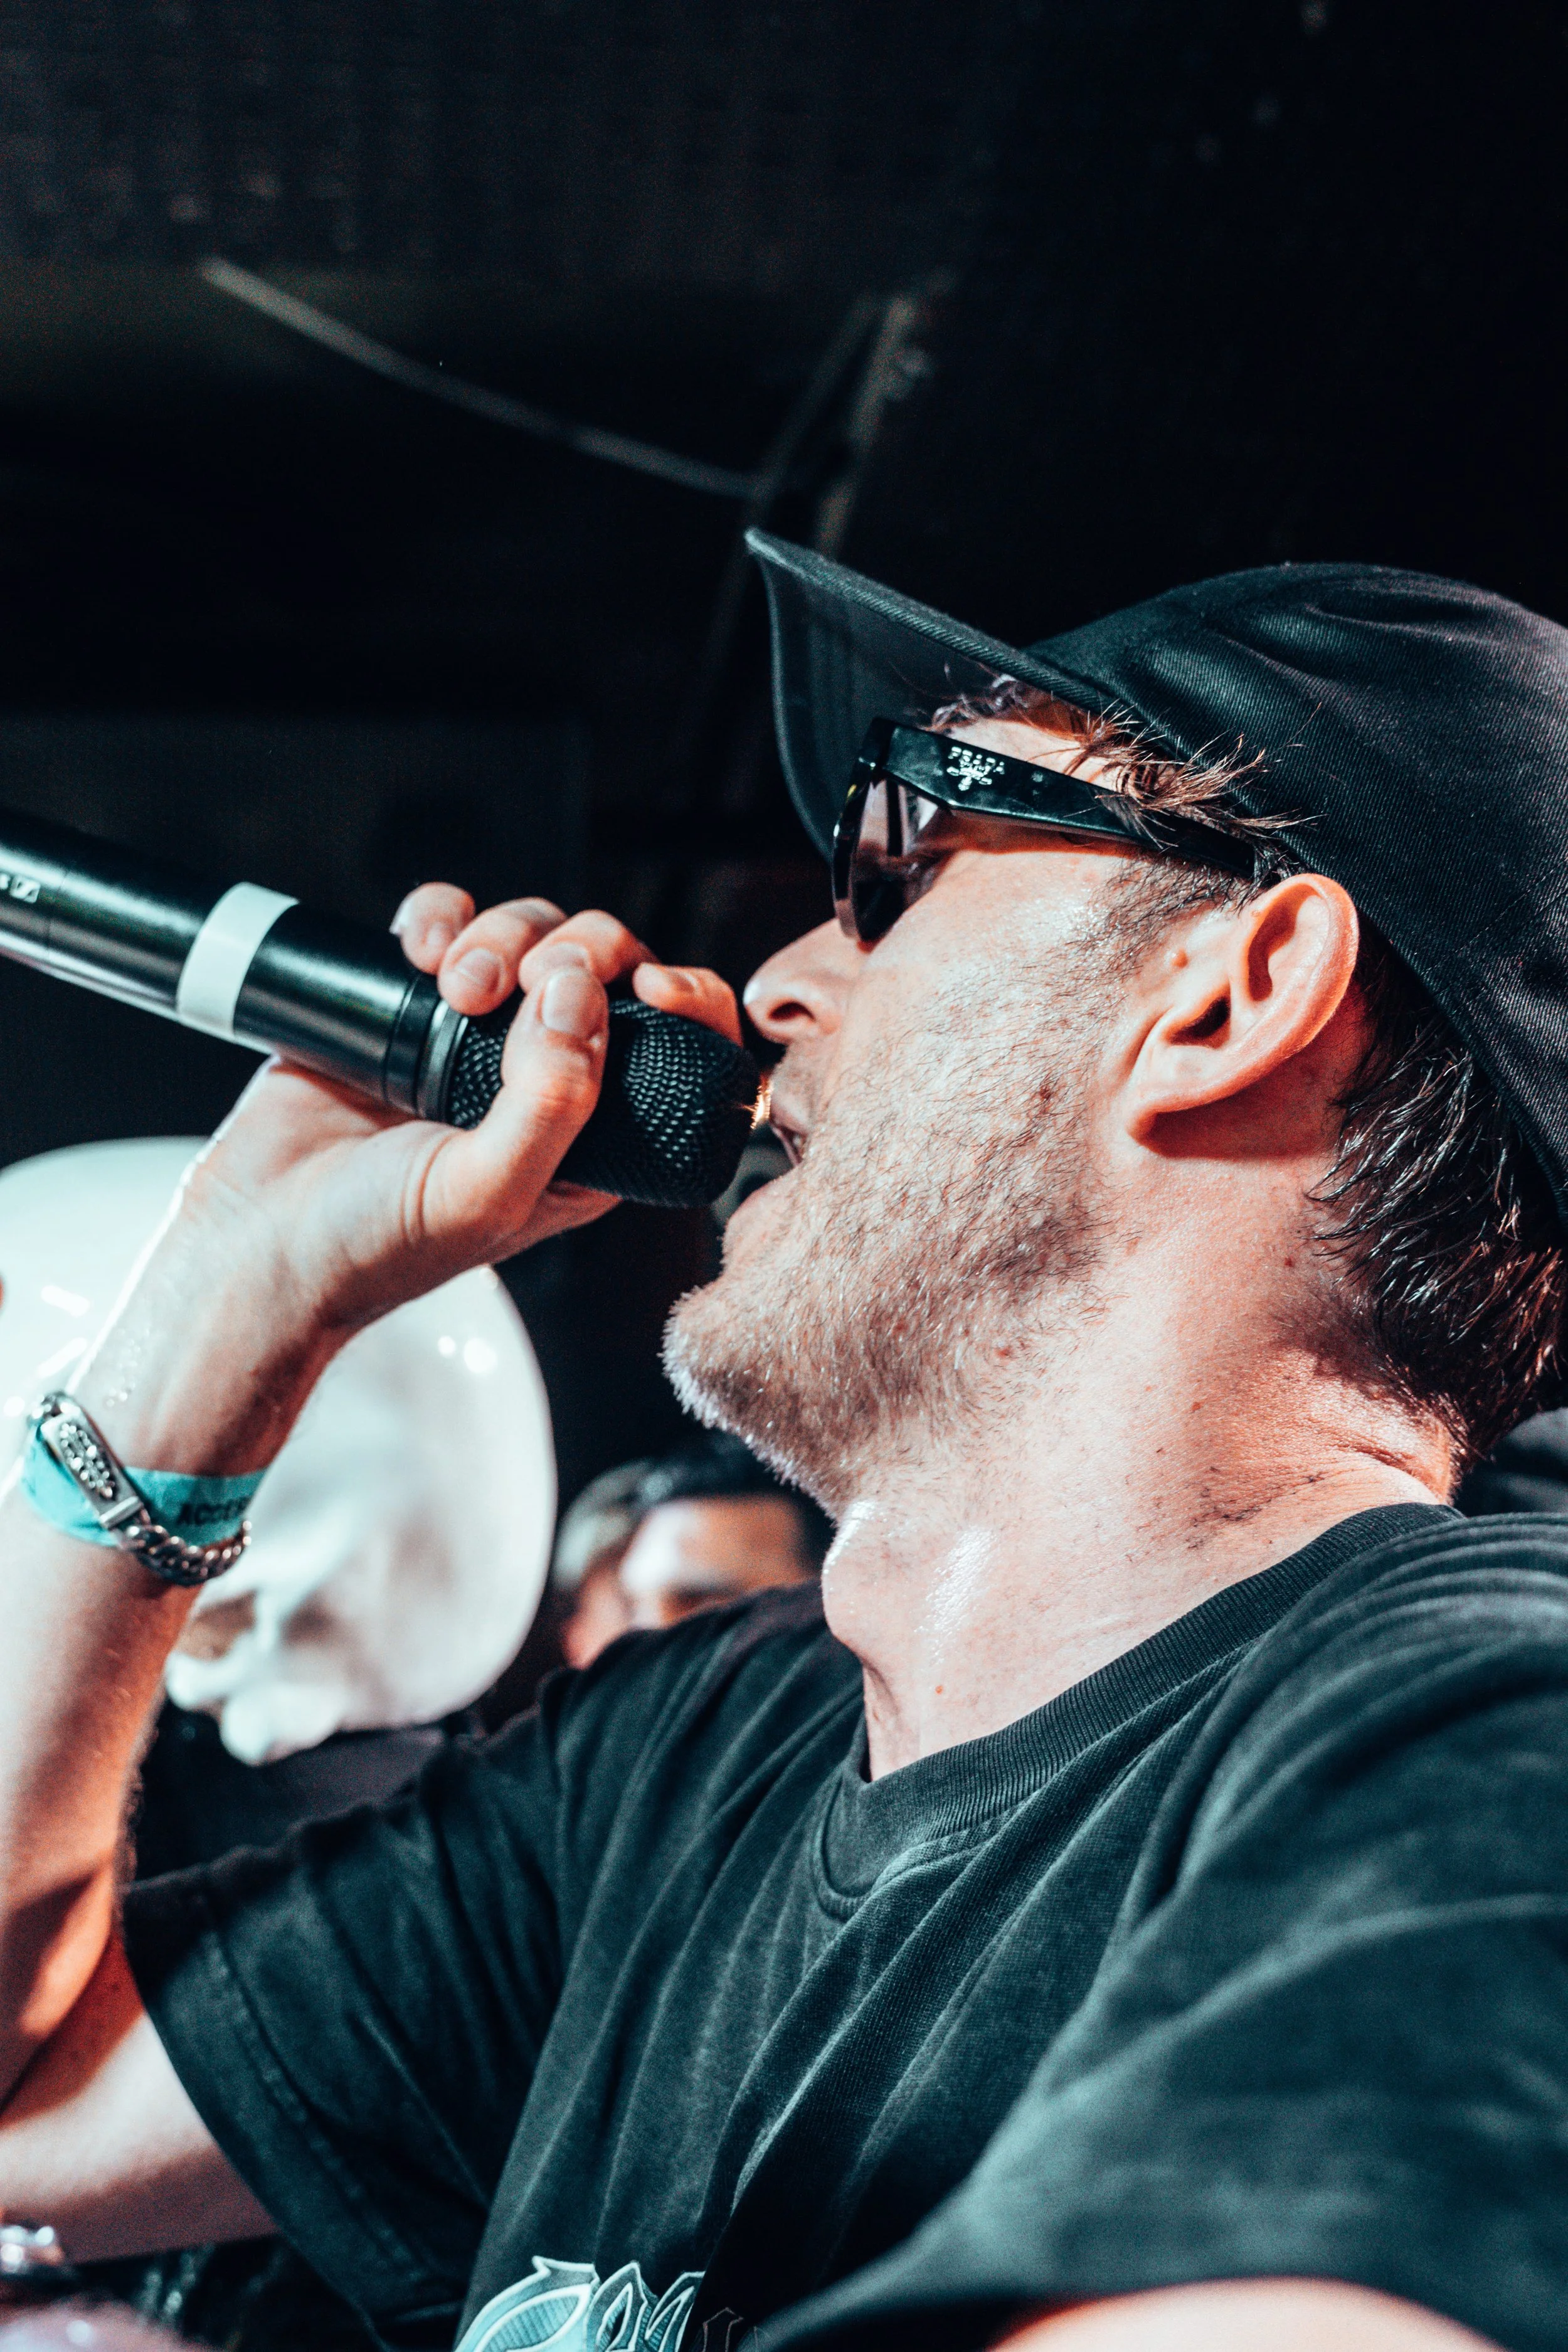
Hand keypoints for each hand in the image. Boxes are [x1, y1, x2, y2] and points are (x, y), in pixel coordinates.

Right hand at [76, 889, 739, 1470]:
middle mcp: (542, 1081)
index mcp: (591, 1138)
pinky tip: (415, 951)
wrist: (254, 1243)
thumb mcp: (487, 1192)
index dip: (684, 998)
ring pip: (530, 933)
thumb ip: (553, 1102)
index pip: (675, 1048)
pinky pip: (448, 923)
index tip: (650, 984)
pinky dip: (440, 914)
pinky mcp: (406, 1006)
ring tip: (453, 985)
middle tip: (521, 983)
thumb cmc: (374, 1246)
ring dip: (504, 933)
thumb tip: (581, 994)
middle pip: (603, 968)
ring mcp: (474, 1039)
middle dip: (575, 950)